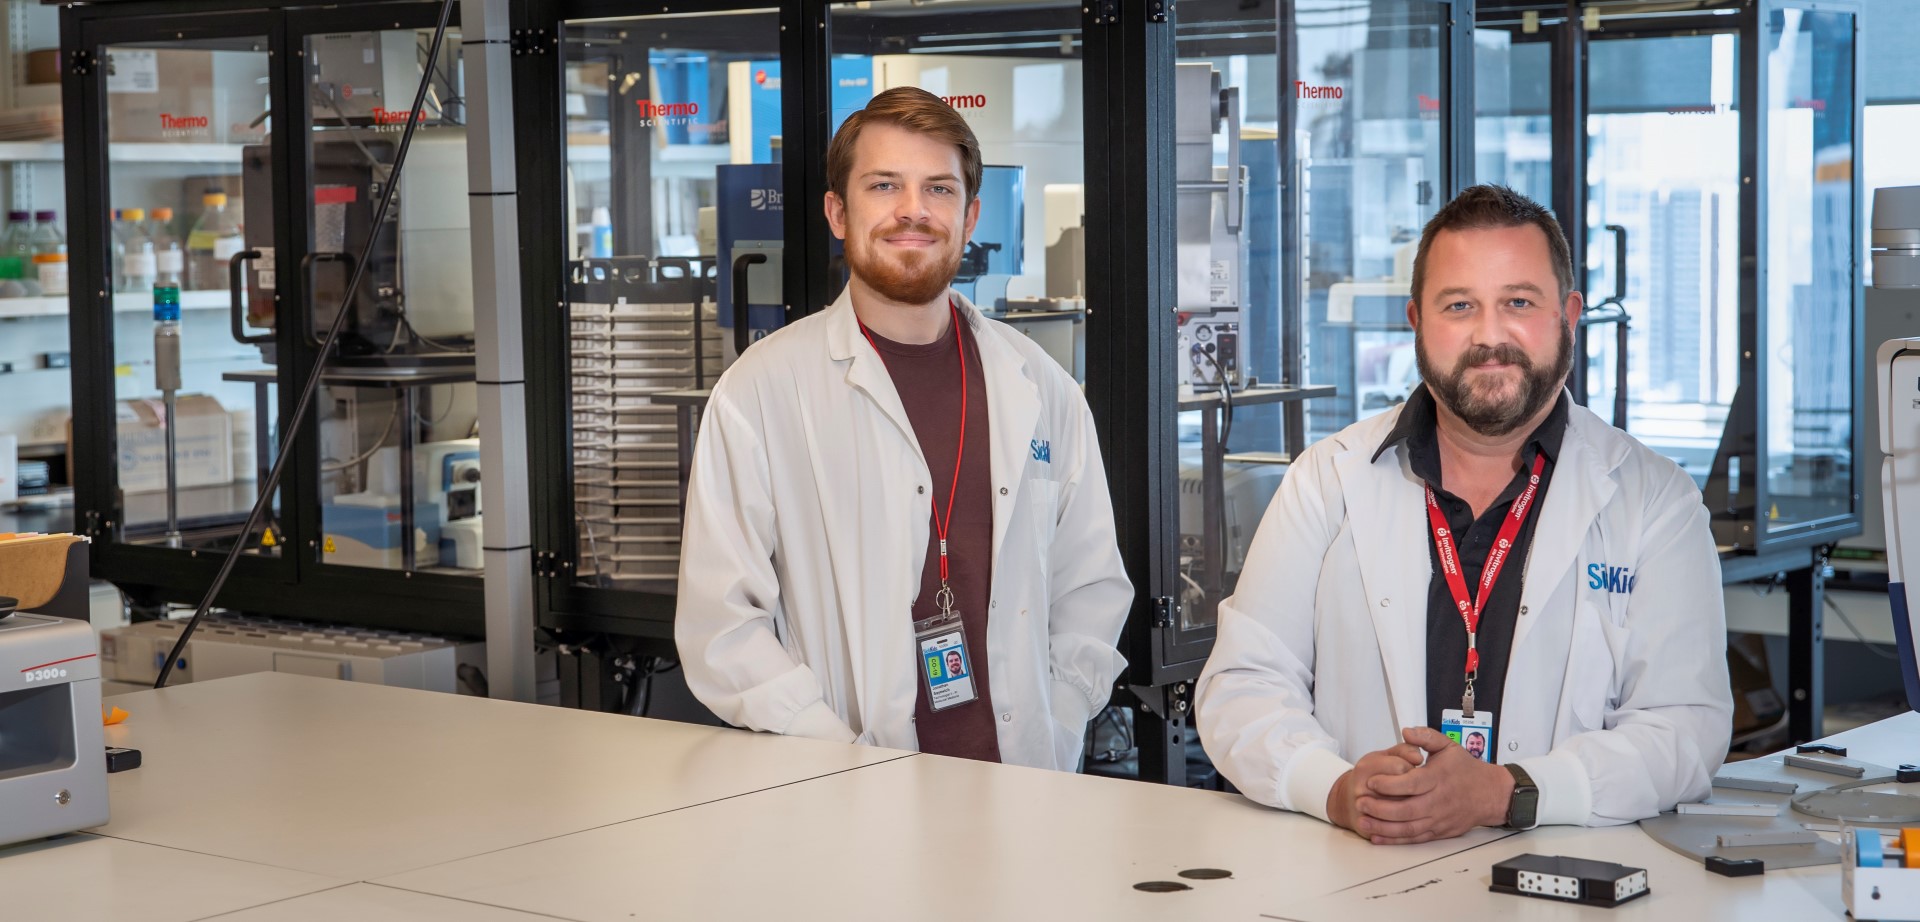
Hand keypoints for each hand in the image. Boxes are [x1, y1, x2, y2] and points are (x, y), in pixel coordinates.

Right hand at [1325, 740, 1425, 833]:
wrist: (1346, 801)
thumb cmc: (1370, 776)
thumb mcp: (1383, 757)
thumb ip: (1403, 750)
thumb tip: (1418, 756)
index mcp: (1366, 767)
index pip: (1401, 767)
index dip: (1411, 769)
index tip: (1409, 770)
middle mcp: (1363, 788)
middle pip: (1403, 789)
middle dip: (1412, 788)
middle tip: (1409, 787)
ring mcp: (1364, 810)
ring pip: (1402, 810)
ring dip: (1410, 805)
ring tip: (1405, 799)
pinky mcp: (1369, 827)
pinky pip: (1396, 828)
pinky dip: (1405, 822)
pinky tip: (1404, 816)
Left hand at [1352, 726, 1514, 844]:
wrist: (1489, 794)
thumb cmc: (1466, 770)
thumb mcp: (1449, 746)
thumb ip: (1426, 737)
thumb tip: (1406, 731)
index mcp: (1438, 779)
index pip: (1411, 784)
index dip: (1389, 784)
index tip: (1371, 782)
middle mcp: (1438, 801)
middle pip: (1406, 809)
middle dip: (1379, 808)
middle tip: (1360, 802)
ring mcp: (1438, 819)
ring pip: (1408, 827)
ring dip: (1383, 827)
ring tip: (1362, 822)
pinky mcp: (1439, 831)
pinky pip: (1415, 838)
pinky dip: (1395, 840)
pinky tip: (1377, 837)